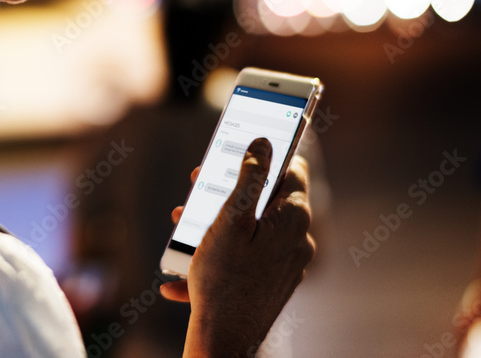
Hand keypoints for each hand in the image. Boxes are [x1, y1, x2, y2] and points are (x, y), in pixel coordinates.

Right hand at [161, 138, 315, 356]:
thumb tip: (264, 142)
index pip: (293, 170)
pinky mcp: (273, 284)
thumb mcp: (231, 218)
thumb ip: (250, 176)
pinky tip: (185, 272)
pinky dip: (220, 256)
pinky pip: (247, 259)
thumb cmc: (224, 278)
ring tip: (183, 227)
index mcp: (292, 218)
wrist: (225, 339)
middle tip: (199, 187)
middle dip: (230, 191)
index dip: (269, 155)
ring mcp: (287, 264)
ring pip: (254, 230)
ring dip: (218, 224)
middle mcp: (297, 240)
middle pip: (267, 200)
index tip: (244, 148)